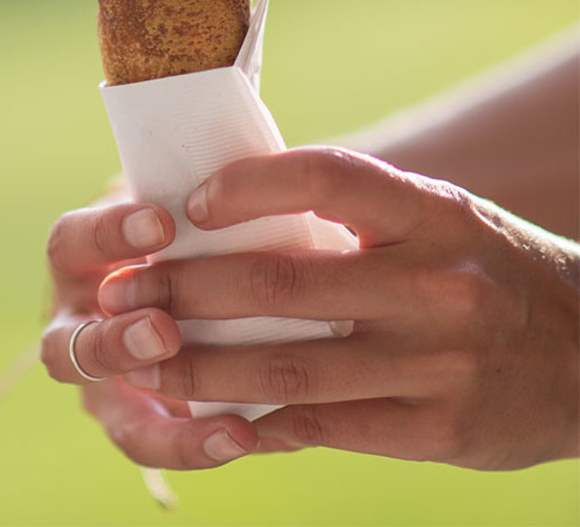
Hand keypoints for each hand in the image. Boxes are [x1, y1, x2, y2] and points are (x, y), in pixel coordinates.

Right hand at [40, 195, 260, 467]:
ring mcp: (104, 384)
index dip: (109, 235)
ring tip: (211, 406)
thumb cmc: (191, 231)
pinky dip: (197, 443)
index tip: (162, 223)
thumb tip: (259, 176)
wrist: (207, 283)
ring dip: (161, 412)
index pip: (72, 244)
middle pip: (65, 345)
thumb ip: (200, 207)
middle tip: (163, 329)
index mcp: (78, 262)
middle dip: (114, 342)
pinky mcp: (143, 423)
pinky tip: (244, 434)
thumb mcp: (181, 210)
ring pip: (106, 408)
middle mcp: (75, 327)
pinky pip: (157, 444)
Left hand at [98, 147, 579, 469]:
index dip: (248, 187)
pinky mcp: (436, 431)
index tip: (189, 204)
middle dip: (184, 289)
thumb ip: (351, 212)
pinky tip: (212, 412)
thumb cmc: (486, 268)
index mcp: (431, 214)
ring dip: (198, 365)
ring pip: (286, 366)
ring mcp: (438, 364)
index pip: (325, 178)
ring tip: (143, 360)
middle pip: (280, 282)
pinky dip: (257, 418)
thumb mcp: (438, 218)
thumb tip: (227, 202)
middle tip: (124, 294)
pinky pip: (323, 425)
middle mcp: (436, 284)